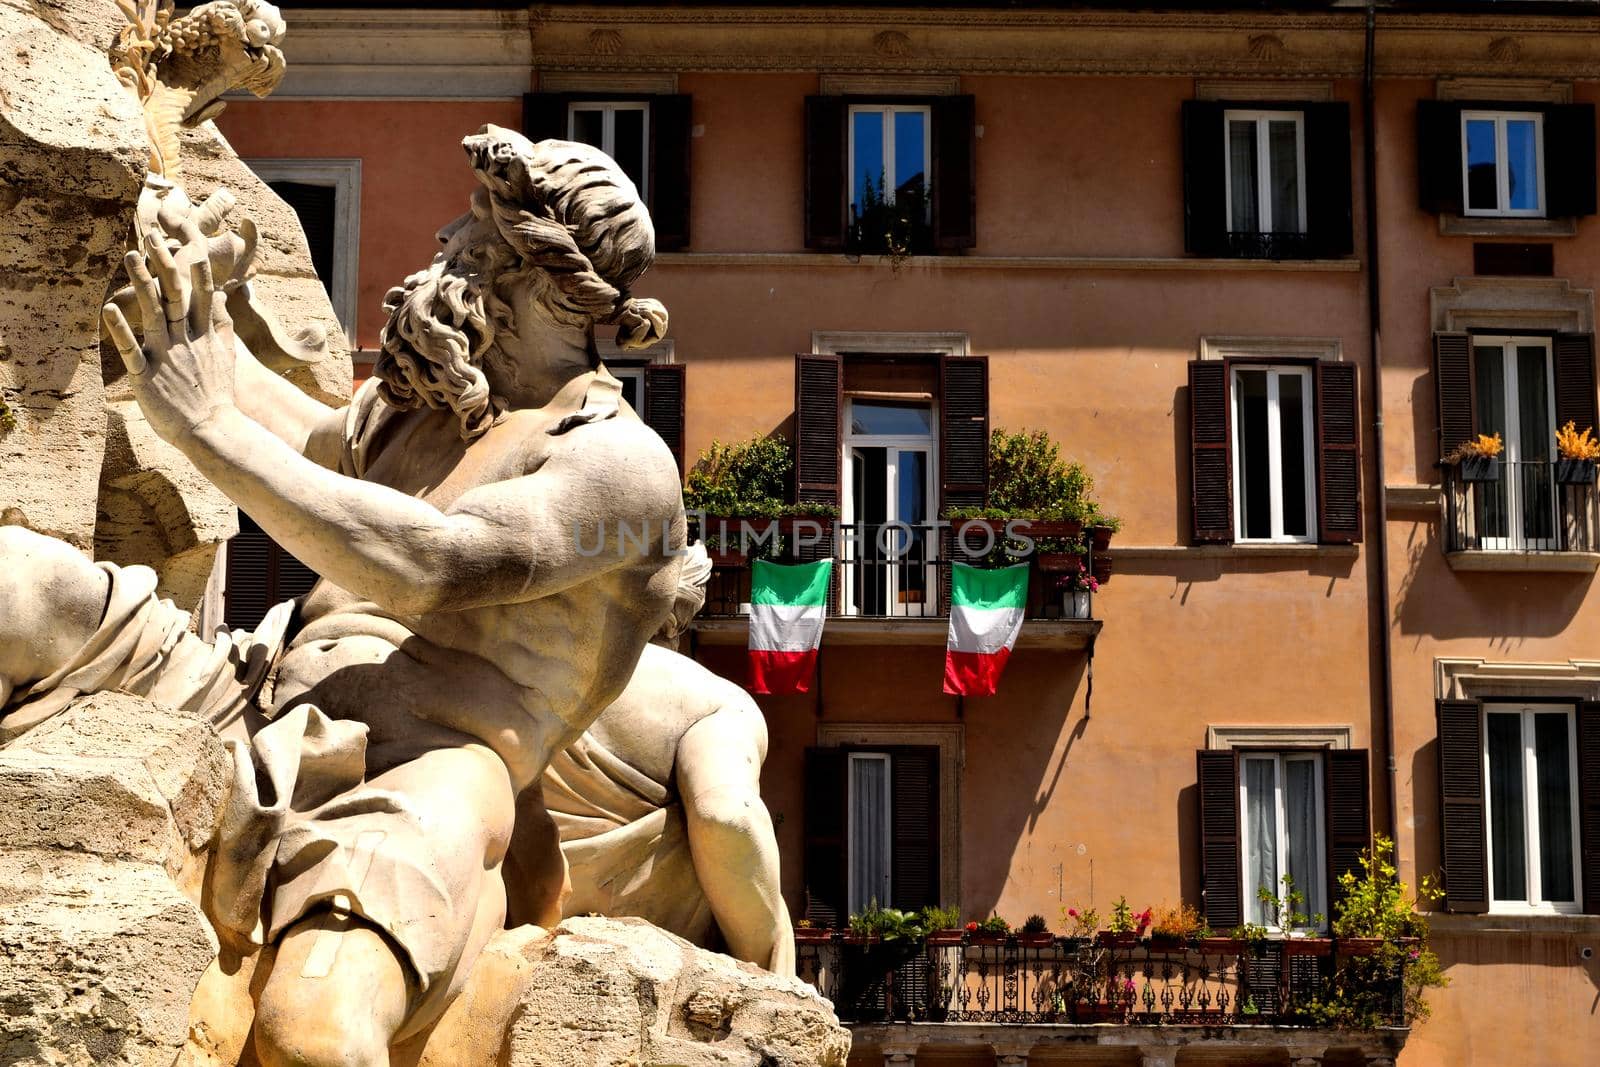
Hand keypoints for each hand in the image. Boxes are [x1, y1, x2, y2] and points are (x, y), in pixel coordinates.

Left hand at [102, 205, 238, 447]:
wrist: (212, 430)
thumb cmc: (217, 397)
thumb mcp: (226, 358)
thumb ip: (221, 328)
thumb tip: (220, 302)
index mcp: (204, 336)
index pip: (202, 295)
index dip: (195, 269)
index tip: (188, 245)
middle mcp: (186, 340)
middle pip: (175, 295)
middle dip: (164, 264)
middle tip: (151, 237)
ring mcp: (167, 356)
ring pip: (153, 313)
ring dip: (141, 283)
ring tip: (130, 257)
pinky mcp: (148, 375)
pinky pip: (131, 349)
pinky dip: (119, 329)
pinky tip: (107, 308)